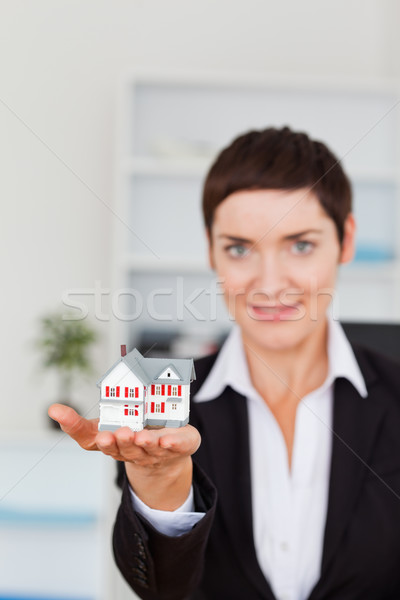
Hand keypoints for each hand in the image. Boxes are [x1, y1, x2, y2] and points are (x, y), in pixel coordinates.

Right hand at [48, 403, 200, 509]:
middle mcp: (131, 451)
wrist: (167, 454)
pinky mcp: (177, 448)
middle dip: (120, 442)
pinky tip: (168, 440)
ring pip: (147, 450)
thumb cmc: (131, 434)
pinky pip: (175, 448)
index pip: (96, 444)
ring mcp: (154, 452)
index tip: (99, 435)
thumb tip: (51, 410)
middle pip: (123, 449)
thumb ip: (78, 422)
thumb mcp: (103, 426)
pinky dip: (171, 444)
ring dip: (142, 444)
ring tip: (139, 436)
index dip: (97, 440)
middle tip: (117, 433)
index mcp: (110, 443)